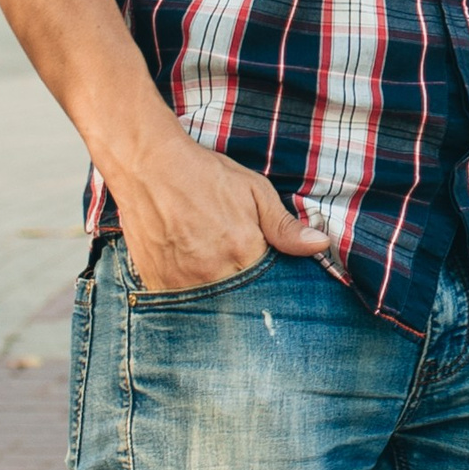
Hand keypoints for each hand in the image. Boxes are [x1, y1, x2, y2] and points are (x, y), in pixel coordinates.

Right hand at [103, 126, 328, 291]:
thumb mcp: (254, 191)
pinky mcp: (156, 284)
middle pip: (239, 299)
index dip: (268, 276)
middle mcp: (213, 272)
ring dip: (215, 289)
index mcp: (243, 250)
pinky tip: (188, 264)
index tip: (261, 261)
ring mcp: (181, 282)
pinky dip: (188, 290)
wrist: (148, 166)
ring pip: (210, 303)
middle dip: (243, 287)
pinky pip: (180, 302)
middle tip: (229, 255)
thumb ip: (285, 226)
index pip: (269, 285)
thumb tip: (320, 245)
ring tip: (207, 258)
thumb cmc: (206, 175)